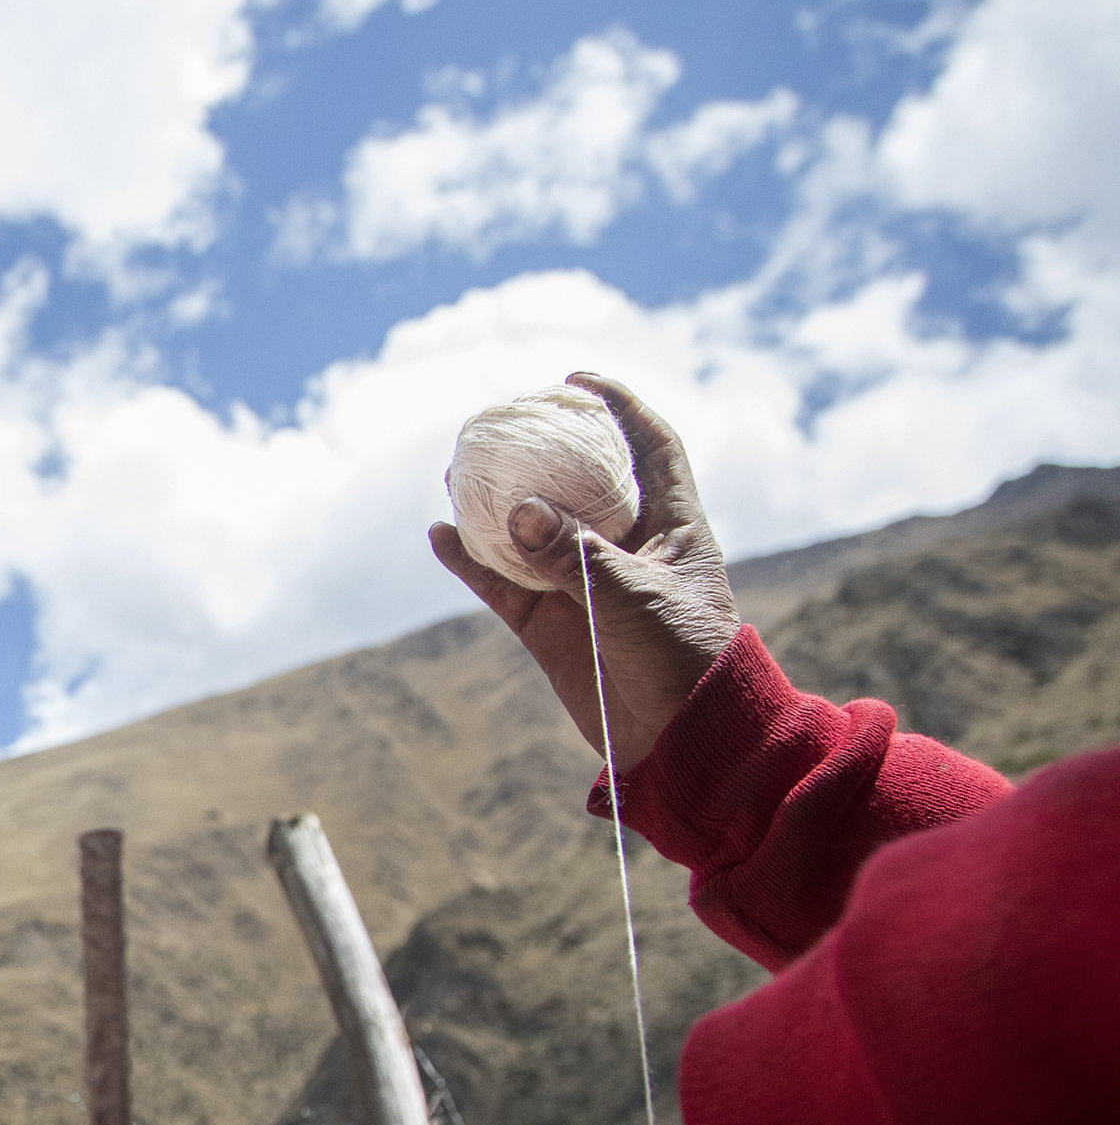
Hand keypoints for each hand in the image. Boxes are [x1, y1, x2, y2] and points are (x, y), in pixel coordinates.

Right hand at [429, 373, 739, 771]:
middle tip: (499, 425)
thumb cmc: (682, 661)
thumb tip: (515, 510)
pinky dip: (471, 563)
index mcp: (671, 527)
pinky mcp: (551, 628)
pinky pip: (502, 585)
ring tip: (457, 472)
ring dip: (493, 505)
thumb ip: (572, 552)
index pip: (650, 448)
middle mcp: (625, 550)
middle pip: (578, 482)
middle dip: (540, 451)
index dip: (620, 407)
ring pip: (529, 532)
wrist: (683, 743)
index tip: (577, 381)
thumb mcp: (631, 597)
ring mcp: (583, 588)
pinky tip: (441, 536)